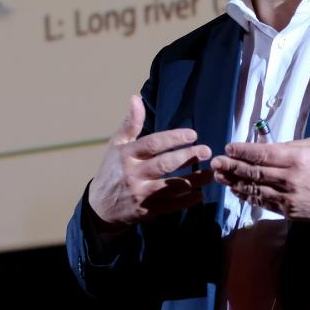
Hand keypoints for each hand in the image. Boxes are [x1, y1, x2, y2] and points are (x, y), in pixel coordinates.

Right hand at [87, 95, 212, 229]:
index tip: (193, 134)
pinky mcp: (146, 211)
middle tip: (206, 151)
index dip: (174, 138)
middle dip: (187, 157)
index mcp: (127, 155)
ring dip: (193, 180)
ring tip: (209, 173)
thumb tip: (136, 98)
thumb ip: (130, 123)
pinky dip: (186, 201)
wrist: (99, 208)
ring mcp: (140, 194)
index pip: (153, 144)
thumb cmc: (112, 170)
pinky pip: (170, 206)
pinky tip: (200, 194)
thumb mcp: (116, 145)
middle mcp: (133, 174)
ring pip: (170, 186)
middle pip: (164, 164)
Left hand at [211, 138, 309, 219]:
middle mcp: (289, 178)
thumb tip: (264, 148)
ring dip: (234, 182)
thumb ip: (288, 146)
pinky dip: (247, 196)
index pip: (261, 154)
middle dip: (231, 166)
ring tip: (220, 176)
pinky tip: (237, 190)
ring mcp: (288, 197)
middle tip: (215, 162)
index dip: (241, 151)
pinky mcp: (288, 211)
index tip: (228, 147)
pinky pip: (262, 202)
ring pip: (253, 189)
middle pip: (253, 171)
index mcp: (296, 158)